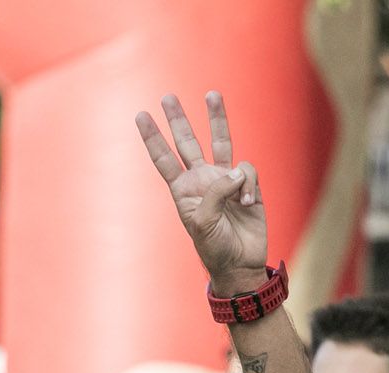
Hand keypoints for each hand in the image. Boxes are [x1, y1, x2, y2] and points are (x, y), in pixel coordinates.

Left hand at [136, 92, 266, 292]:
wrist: (241, 263)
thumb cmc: (215, 247)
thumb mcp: (204, 222)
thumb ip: (216, 192)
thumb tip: (236, 169)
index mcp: (183, 190)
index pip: (164, 159)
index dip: (152, 138)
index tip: (140, 116)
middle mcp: (201, 180)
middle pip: (187, 142)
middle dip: (178, 120)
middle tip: (167, 97)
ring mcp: (225, 180)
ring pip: (219, 141)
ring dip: (215, 118)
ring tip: (211, 94)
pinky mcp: (248, 184)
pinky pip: (247, 170)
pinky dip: (248, 184)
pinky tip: (247, 203)